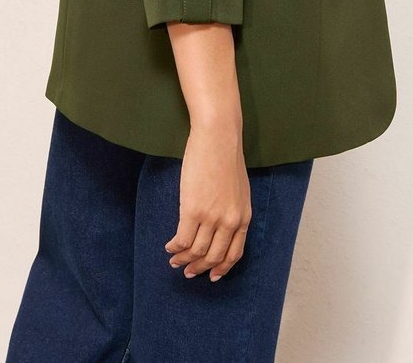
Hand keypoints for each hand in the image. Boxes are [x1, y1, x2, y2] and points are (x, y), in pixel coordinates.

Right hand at [164, 119, 251, 281]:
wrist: (218, 137)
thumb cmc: (226, 156)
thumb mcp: (239, 188)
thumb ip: (233, 209)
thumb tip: (220, 226)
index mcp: (244, 217)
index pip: (234, 254)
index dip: (221, 268)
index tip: (211, 275)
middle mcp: (230, 222)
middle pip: (214, 257)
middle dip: (199, 268)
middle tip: (187, 272)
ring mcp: (212, 217)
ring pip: (196, 252)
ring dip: (184, 260)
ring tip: (174, 260)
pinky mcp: (193, 210)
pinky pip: (182, 240)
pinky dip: (175, 248)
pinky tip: (169, 247)